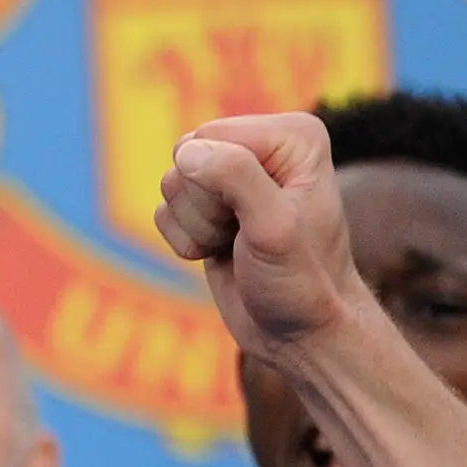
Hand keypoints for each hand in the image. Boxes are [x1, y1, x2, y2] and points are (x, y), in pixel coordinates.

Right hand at [156, 112, 366, 361]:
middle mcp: (264, 148)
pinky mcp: (209, 208)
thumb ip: (235, 177)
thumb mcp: (274, 228)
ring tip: (236, 246)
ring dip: (196, 228)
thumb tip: (186, 151)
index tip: (254, 219)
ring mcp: (234, 177)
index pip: (209, 137)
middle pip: (185, 159)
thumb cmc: (301, 281)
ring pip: (171, 186)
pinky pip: (165, 212)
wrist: (300, 330)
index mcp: (293, 136)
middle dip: (203, 208)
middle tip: (243, 236)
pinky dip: (185, 242)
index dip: (215, 185)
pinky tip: (220, 253)